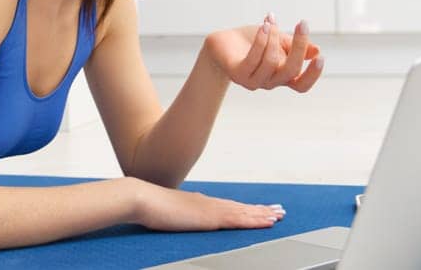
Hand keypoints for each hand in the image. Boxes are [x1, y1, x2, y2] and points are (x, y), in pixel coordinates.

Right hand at [134, 181, 284, 230]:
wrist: (142, 199)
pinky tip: (267, 221)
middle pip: (240, 208)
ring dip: (263, 215)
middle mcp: (209, 203)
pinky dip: (256, 220)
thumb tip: (180, 220)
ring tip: (279, 216)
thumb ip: (178, 216)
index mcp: (199, 203)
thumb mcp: (167, 213)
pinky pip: (240, 219)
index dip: (245, 209)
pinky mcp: (211, 217)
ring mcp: (211, 209)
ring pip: (244, 213)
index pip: (228, 207)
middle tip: (279, 211)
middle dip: (260, 211)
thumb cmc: (149, 207)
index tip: (258, 210)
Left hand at [202, 13, 324, 91]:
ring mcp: (253, 81)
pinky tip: (264, 25)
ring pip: (272, 61)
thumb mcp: (277, 41)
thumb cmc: (251, 41)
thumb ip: (294, 47)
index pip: (302, 85)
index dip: (313, 75)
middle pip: (290, 71)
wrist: (221, 44)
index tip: (321, 57)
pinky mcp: (238, 74)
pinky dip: (261, 40)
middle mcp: (269, 82)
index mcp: (281, 76)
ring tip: (270, 19)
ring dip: (274, 37)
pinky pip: (253, 58)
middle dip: (299, 46)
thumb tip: (316, 50)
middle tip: (303, 24)